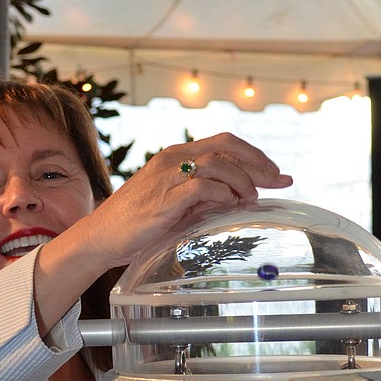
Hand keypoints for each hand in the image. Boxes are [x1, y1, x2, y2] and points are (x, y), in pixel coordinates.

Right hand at [33, 133, 291, 332]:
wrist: (100, 236)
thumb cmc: (136, 224)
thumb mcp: (176, 205)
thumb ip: (202, 199)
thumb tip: (235, 201)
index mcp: (176, 156)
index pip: (224, 143)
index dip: (254, 155)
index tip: (277, 173)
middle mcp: (173, 159)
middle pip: (227, 147)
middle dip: (259, 163)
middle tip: (279, 180)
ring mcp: (168, 177)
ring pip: (219, 164)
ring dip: (243, 180)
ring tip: (252, 199)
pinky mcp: (165, 199)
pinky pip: (203, 187)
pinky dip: (223, 195)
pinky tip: (231, 206)